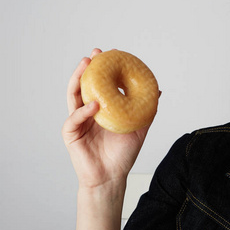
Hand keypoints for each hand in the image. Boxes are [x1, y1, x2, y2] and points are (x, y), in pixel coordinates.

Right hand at [62, 48, 149, 188]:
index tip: (111, 54)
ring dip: (78, 79)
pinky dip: (83, 111)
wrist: (112, 176)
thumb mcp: (138, 128)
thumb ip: (146, 110)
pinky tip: (94, 104)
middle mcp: (87, 111)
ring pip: (73, 95)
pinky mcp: (71, 134)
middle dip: (87, 67)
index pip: (100, 84)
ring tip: (87, 65)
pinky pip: (74, 119)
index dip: (104, 69)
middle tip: (95, 53)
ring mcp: (78, 121)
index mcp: (101, 109)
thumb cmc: (123, 154)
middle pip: (84, 85)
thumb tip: (158, 91)